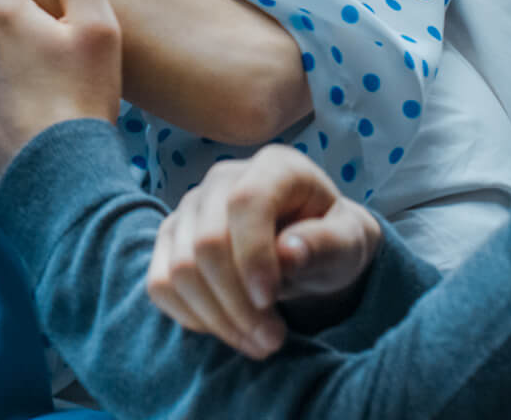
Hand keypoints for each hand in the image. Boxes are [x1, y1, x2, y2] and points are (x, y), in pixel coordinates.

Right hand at [146, 144, 382, 359]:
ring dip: (217, 318)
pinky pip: (161, 284)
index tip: (271, 300)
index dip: (253, 256)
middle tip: (273, 339)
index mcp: (273, 167)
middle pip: (206, 243)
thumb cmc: (331, 241)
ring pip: (180, 269)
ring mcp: (190, 208)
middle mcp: (222, 179)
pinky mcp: (170, 239)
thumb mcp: (350, 242)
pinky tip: (228, 329)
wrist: (310, 249)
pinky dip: (192, 317)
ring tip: (259, 342)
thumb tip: (289, 253)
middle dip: (237, 303)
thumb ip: (327, 244)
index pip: (245, 203)